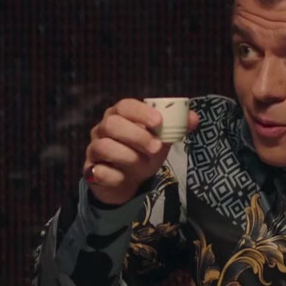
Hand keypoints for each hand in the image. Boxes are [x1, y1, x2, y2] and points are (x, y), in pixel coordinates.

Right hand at [85, 98, 199, 204]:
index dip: (141, 112)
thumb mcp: (161, 140)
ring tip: (143, 164)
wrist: (127, 180)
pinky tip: (125, 177)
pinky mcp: (91, 171)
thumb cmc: (143, 153)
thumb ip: (176, 128)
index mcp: (119, 116)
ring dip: (128, 156)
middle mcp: (102, 129)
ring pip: (104, 147)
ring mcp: (94, 150)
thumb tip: (194, 118)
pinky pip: (98, 171)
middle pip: (112, 124)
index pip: (124, 105)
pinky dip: (114, 175)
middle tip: (156, 148)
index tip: (158, 122)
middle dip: (137, 136)